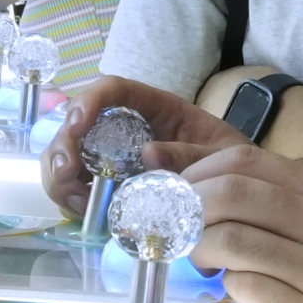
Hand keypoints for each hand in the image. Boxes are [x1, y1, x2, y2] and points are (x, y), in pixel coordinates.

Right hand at [39, 74, 247, 214]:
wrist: (242, 195)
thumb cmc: (234, 165)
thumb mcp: (222, 155)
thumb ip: (191, 153)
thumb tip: (148, 155)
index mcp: (155, 109)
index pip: (113, 89)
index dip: (89, 101)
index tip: (78, 125)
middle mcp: (127, 129)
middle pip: (78, 124)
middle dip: (63, 146)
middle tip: (66, 174)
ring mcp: (114, 158)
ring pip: (69, 156)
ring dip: (60, 177)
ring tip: (77, 201)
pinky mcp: (111, 187)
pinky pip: (77, 188)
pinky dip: (71, 199)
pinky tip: (85, 212)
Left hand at [182, 146, 302, 302]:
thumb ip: (300, 210)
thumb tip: (233, 205)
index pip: (248, 162)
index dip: (199, 173)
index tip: (177, 192)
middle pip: (232, 195)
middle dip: (188, 209)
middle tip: (174, 229)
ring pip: (234, 242)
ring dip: (201, 251)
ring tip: (199, 262)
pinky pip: (253, 292)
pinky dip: (232, 290)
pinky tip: (237, 295)